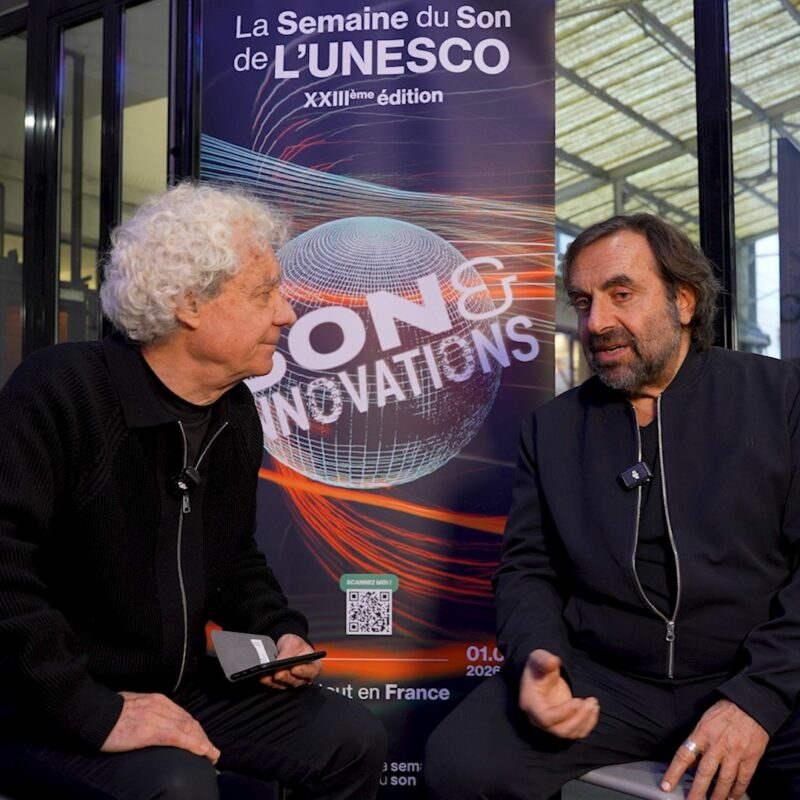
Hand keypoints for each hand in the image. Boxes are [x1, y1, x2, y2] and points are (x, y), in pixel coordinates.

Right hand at [101, 691, 219, 762]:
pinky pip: (177, 736)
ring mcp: (157, 717)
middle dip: (203, 737)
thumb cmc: (109, 714)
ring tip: (211, 755)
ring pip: (188, 729)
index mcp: (157, 700)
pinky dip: (193, 744)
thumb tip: (153, 724)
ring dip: (203, 743)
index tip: (203, 741)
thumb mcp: (134, 708)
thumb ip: (148, 713)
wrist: (94, 713)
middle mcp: (161, 705)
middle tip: (211, 752)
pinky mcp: (150, 730)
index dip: (196, 730)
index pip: (183, 716)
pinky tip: (202, 751)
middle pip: (189, 722)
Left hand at [258, 633, 320, 689]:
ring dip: (275, 680)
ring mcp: (293, 683)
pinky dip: (268, 681)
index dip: (303, 671)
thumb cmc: (294, 645)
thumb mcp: (294, 642)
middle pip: (296, 680)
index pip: (311, 671)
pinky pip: (275, 686)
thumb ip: (289, 652)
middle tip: (278, 672)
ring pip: (285, 685)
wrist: (285, 647)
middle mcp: (305, 677)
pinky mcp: (282, 685)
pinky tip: (264, 677)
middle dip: (286, 676)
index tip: (294, 669)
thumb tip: (281, 661)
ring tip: (267, 673)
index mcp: (313, 666)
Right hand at [518, 649, 599, 738]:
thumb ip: (544, 660)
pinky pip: (577, 732)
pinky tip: (594, 709)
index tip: (578, 700)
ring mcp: (551, 723)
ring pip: (570, 733)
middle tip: (590, 701)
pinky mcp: (562, 724)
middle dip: (579, 718)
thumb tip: (553, 662)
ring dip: (585, 720)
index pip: (545, 718)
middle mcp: (538, 718)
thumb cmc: (539, 666)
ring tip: (593, 703)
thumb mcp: (539, 658)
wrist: (542, 674)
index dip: (563, 713)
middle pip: (560, 730)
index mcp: (530, 703)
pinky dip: (588, 724)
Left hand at [661, 700, 767, 799]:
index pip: (684, 755)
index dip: (674, 772)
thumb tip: (690, 763)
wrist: (750, 706)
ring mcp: (735, 753)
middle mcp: (718, 745)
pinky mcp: (750, 758)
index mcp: (702, 733)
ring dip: (718, 796)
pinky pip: (742, 779)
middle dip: (697, 792)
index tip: (666, 785)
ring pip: (724, 781)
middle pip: (704, 773)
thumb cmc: (724, 712)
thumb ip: (697, 741)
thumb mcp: (704, 721)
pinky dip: (737, 791)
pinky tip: (732, 798)